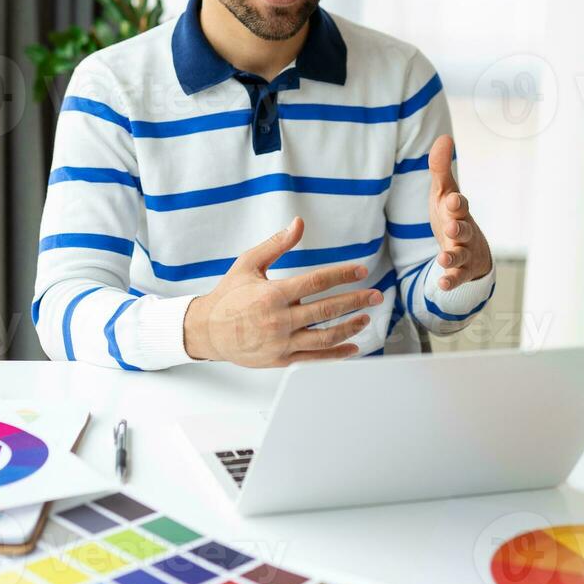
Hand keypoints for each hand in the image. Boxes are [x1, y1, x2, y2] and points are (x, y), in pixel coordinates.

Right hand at [183, 217, 380, 366]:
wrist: (207, 331)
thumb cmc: (228, 295)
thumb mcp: (248, 264)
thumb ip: (276, 244)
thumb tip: (298, 224)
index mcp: (273, 294)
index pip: (316, 282)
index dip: (342, 275)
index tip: (360, 270)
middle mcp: (279, 319)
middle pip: (327, 310)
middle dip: (356, 301)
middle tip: (375, 295)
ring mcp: (281, 342)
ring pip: (324, 337)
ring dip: (350, 327)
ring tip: (366, 318)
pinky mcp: (281, 359)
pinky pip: (314, 358)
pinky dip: (336, 354)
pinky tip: (353, 347)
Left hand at [428, 135, 492, 290]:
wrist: (470, 248)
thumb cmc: (453, 215)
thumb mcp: (444, 193)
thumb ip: (440, 168)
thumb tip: (444, 137)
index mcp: (458, 210)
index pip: (459, 204)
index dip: (456, 202)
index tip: (453, 198)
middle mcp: (464, 231)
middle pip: (463, 229)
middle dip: (458, 228)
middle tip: (451, 226)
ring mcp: (464, 251)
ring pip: (460, 255)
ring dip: (452, 257)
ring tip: (443, 258)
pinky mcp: (461, 270)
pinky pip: (457, 277)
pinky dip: (451, 280)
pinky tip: (442, 285)